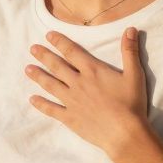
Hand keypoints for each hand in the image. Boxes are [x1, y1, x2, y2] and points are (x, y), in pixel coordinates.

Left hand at [24, 28, 149, 155]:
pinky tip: (32, 99)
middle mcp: (78, 83)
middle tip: (32, 49)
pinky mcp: (69, 117)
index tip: (48, 35)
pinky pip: (51, 109)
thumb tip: (130, 29)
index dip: (59, 42)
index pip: (72, 52)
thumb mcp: (134, 74)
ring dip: (38, 76)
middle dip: (44, 56)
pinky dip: (41, 104)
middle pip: (57, 66)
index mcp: (92, 71)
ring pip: (51, 85)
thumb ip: (129, 51)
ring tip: (27, 69)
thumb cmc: (131, 104)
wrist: (124, 133)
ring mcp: (71, 101)